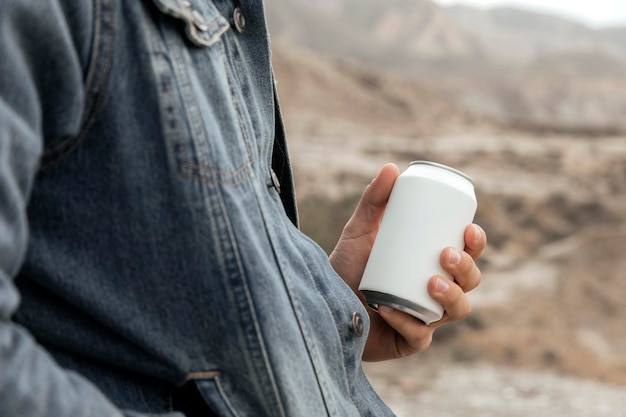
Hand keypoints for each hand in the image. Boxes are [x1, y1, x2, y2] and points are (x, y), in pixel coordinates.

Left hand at [329, 163, 486, 361]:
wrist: (322, 302)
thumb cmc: (346, 267)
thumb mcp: (359, 231)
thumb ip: (373, 200)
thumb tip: (392, 167)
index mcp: (432, 265)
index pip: (466, 254)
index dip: (477, 244)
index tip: (467, 229)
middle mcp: (436, 292)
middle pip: (470, 282)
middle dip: (467, 268)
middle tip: (445, 254)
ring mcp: (426, 318)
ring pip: (458, 310)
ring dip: (452, 296)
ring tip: (432, 281)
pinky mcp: (409, 341)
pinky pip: (419, 336)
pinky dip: (408, 322)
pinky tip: (391, 309)